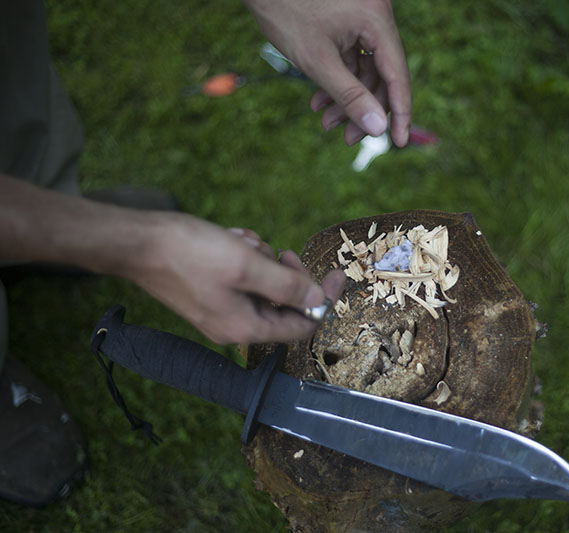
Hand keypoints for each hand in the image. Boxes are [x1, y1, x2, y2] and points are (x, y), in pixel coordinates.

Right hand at [129, 213, 345, 343]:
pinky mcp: (210, 291)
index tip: (336, 273)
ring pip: (263, 284)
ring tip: (240, 243)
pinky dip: (242, 255)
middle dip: (284, 273)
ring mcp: (220, 309)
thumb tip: (317, 300)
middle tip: (280, 251)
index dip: (323, 299)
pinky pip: (242, 275)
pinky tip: (228, 240)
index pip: (302, 326)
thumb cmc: (188, 253)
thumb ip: (286, 285)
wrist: (137, 242)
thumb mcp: (246, 265)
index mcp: (245, 328)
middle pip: (283, 304)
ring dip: (260, 259)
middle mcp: (234, 326)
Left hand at [244, 0, 411, 146]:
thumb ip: (349, 96)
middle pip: (382, 76)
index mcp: (376, 20)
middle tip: (347, 139)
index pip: (398, 75)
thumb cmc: (284, 11)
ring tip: (325, 121)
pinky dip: (337, 81)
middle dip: (363, 109)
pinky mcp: (347, 23)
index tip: (398, 142)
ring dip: (346, 99)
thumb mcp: (317, 60)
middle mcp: (376, 17)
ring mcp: (362, 20)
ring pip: (365, 71)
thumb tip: (377, 129)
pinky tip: (318, 101)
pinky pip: (351, 59)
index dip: (400, 112)